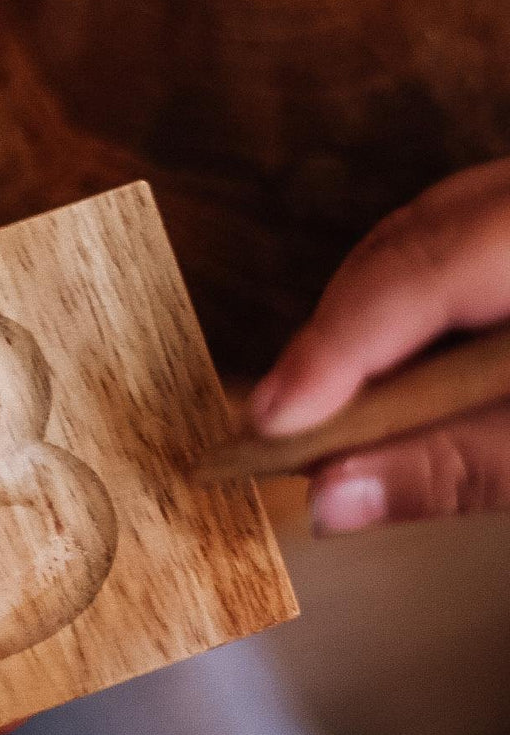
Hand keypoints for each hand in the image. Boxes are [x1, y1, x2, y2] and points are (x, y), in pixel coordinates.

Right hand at [249, 157, 509, 533]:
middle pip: (406, 244)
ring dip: (365, 323)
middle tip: (287, 427)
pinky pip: (451, 242)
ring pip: (421, 237)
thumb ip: (462, 467)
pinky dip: (408, 308)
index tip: (271, 424)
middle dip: (336, 338)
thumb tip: (334, 497)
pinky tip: (396, 368)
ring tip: (335, 405)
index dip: (334, 350)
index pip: (419, 271)